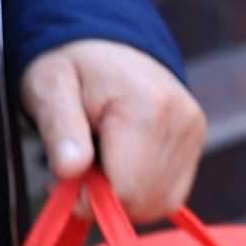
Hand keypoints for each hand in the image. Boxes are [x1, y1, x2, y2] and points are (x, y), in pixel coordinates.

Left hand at [22, 38, 204, 219]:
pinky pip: (170, 194)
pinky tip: (118, 165)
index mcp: (148, 108)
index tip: (63, 179)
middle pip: (145, 201)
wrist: (106, 42)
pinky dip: (140, 191)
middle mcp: (182, 121)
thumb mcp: (50, 88)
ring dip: (122, 196)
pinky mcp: (195, 141)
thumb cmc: (71, 66)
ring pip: (160, 203)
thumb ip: (59, 129)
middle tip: (76, 168)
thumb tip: (69, 169)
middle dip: (105, 198)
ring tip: (97, 162)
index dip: (89, 200)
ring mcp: (194, 132)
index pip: (127, 190)